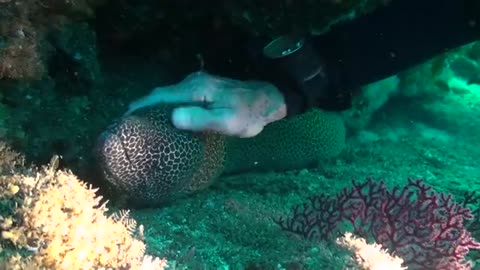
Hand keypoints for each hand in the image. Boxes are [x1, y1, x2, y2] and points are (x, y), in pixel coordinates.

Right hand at [125, 71, 286, 136]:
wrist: (266, 100)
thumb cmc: (248, 115)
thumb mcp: (227, 122)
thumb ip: (201, 119)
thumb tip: (173, 117)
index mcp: (195, 89)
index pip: (160, 96)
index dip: (141, 107)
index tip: (125, 120)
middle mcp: (193, 82)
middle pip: (161, 94)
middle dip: (144, 107)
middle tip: (130, 126)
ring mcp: (197, 83)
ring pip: (168, 94)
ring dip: (154, 106)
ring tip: (142, 124)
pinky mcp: (202, 87)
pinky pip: (177, 95)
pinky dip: (166, 105)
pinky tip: (164, 117)